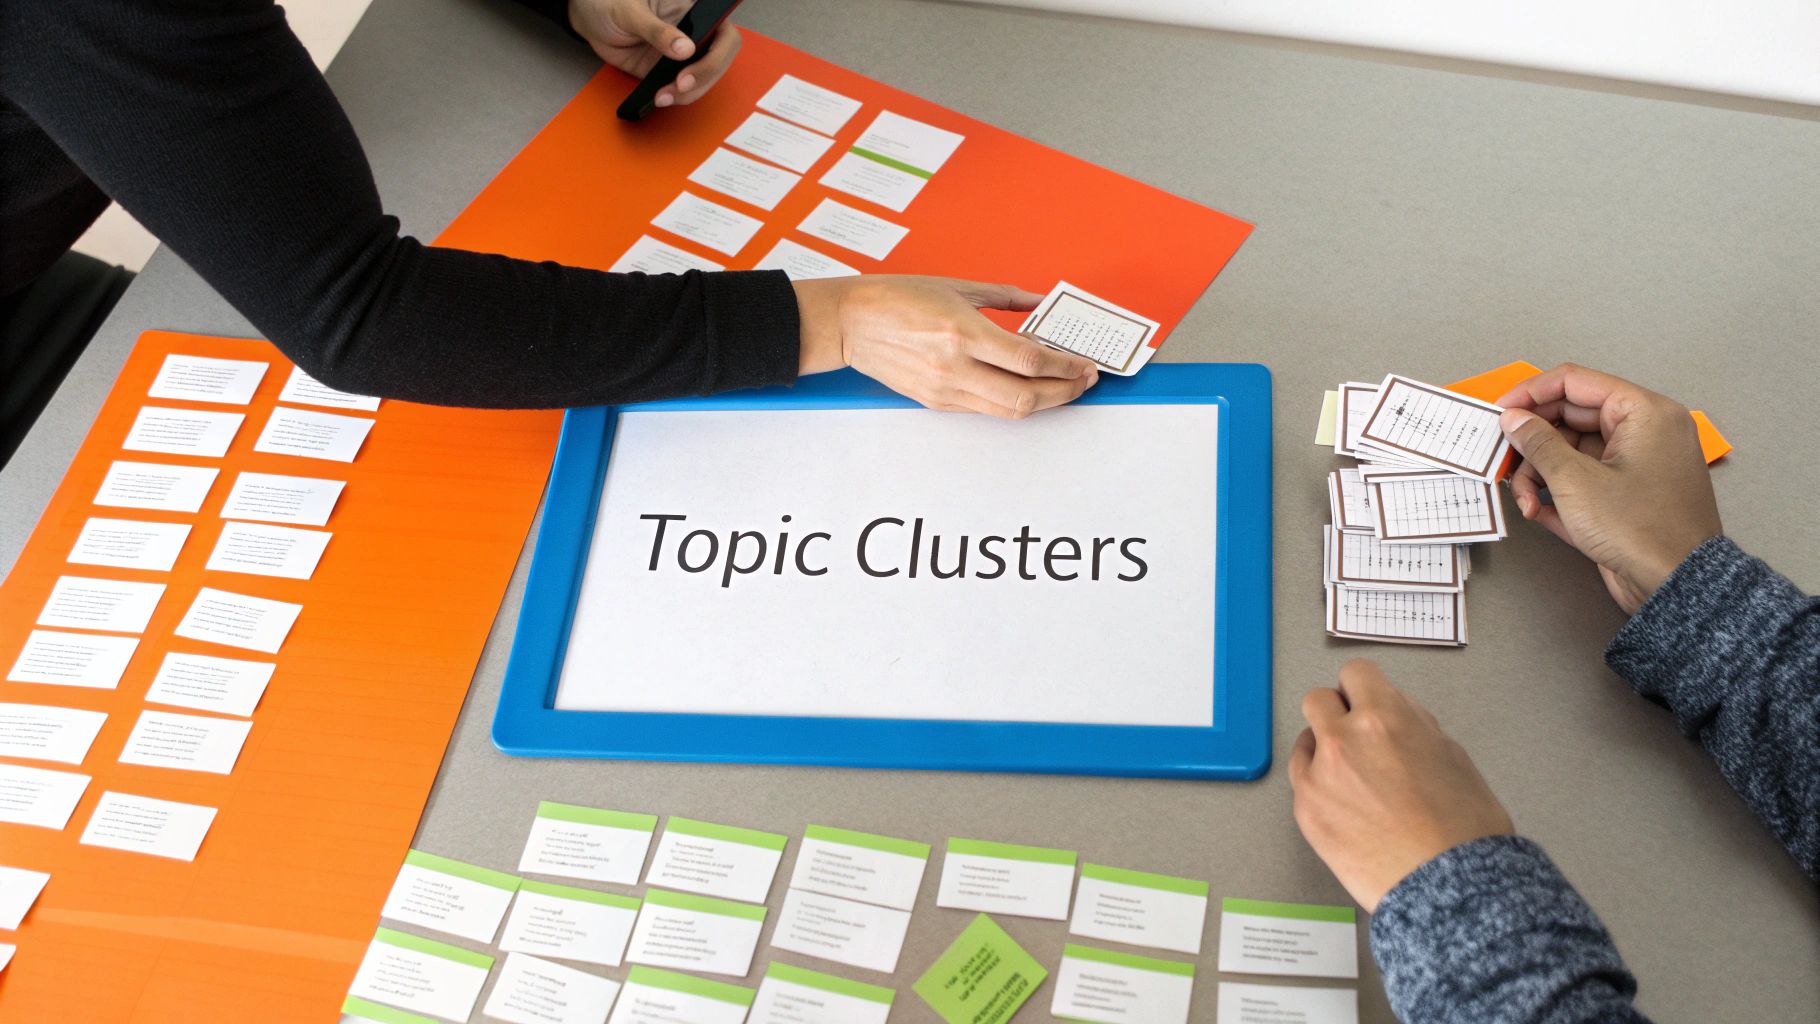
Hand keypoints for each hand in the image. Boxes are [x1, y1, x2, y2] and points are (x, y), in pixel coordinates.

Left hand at [568, 0, 741, 107]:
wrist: (590, 17)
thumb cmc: (611, 2)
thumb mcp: (632, 11)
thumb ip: (657, 30)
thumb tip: (685, 49)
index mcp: (693, 11)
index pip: (725, 35)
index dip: (717, 56)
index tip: (691, 68)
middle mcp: (694, 34)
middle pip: (718, 63)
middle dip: (702, 79)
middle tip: (678, 87)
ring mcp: (682, 56)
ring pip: (702, 81)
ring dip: (687, 94)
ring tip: (663, 96)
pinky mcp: (667, 72)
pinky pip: (680, 90)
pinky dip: (673, 98)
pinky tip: (658, 98)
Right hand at [794, 276, 1099, 418]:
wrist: (851, 324)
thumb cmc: (897, 298)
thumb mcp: (958, 287)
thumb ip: (1006, 297)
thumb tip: (1041, 302)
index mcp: (963, 331)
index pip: (1029, 360)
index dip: (1065, 366)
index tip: (1084, 363)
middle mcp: (955, 366)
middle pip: (1027, 395)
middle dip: (1065, 391)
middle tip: (1084, 380)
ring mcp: (945, 389)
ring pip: (1009, 411)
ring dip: (1044, 403)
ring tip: (1064, 389)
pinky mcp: (936, 402)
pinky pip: (986, 410)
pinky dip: (1013, 403)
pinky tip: (1027, 389)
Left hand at [1290, 660, 1513, 911]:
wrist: (1449, 886)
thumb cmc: (1462, 828)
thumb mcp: (1451, 753)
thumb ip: (1412, 723)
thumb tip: (1392, 711)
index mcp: (1383, 717)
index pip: (1356, 674)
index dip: (1365, 689)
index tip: (1368, 701)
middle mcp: (1343, 740)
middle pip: (1318, 700)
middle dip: (1338, 714)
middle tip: (1358, 737)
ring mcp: (1318, 777)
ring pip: (1305, 742)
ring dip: (1325, 751)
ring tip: (1356, 781)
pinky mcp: (1305, 812)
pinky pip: (1302, 782)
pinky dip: (1319, 787)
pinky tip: (1347, 806)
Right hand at [1496, 363, 1720, 614]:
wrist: (1675, 585)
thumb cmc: (1640, 530)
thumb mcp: (1574, 481)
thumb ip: (1538, 443)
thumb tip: (1514, 419)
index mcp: (1644, 413)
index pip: (1576, 383)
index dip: (1531, 394)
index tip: (1500, 411)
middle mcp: (1645, 432)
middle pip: (1571, 419)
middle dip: (1533, 444)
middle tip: (1504, 459)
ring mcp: (1637, 464)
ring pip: (1573, 452)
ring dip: (1540, 475)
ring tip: (1524, 501)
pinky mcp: (1628, 494)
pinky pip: (1584, 478)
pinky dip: (1558, 492)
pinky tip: (1537, 511)